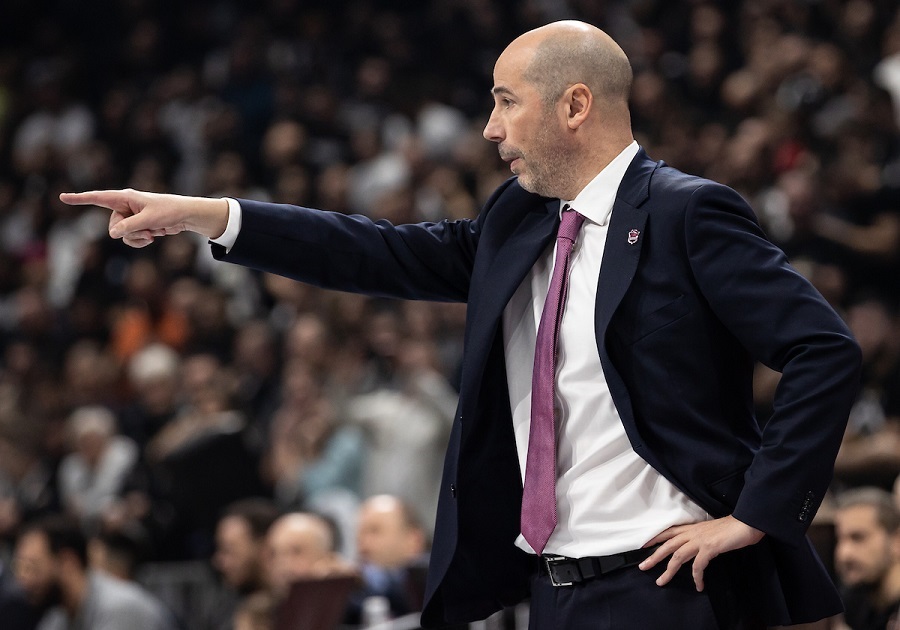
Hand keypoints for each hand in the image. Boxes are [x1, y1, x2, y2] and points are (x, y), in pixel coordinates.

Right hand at [59, 189, 228, 247]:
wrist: (186, 216)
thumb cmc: (170, 211)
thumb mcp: (149, 220)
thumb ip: (129, 227)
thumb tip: (113, 234)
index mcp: (125, 198)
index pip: (98, 198)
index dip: (80, 199)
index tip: (62, 197)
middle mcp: (125, 206)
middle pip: (113, 225)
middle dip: (129, 232)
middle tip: (149, 229)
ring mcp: (131, 217)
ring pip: (121, 235)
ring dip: (137, 238)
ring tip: (153, 232)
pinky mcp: (137, 226)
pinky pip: (130, 239)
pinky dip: (140, 241)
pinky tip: (153, 237)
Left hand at [638, 515, 763, 590]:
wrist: (746, 523)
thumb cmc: (732, 528)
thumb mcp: (711, 531)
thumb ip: (701, 537)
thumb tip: (696, 547)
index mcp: (693, 528)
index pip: (669, 532)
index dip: (655, 538)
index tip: (643, 545)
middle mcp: (693, 533)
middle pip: (668, 545)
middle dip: (654, 556)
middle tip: (643, 567)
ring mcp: (700, 540)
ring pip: (677, 556)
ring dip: (668, 570)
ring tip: (661, 582)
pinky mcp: (709, 548)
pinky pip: (698, 566)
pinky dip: (696, 577)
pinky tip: (698, 586)